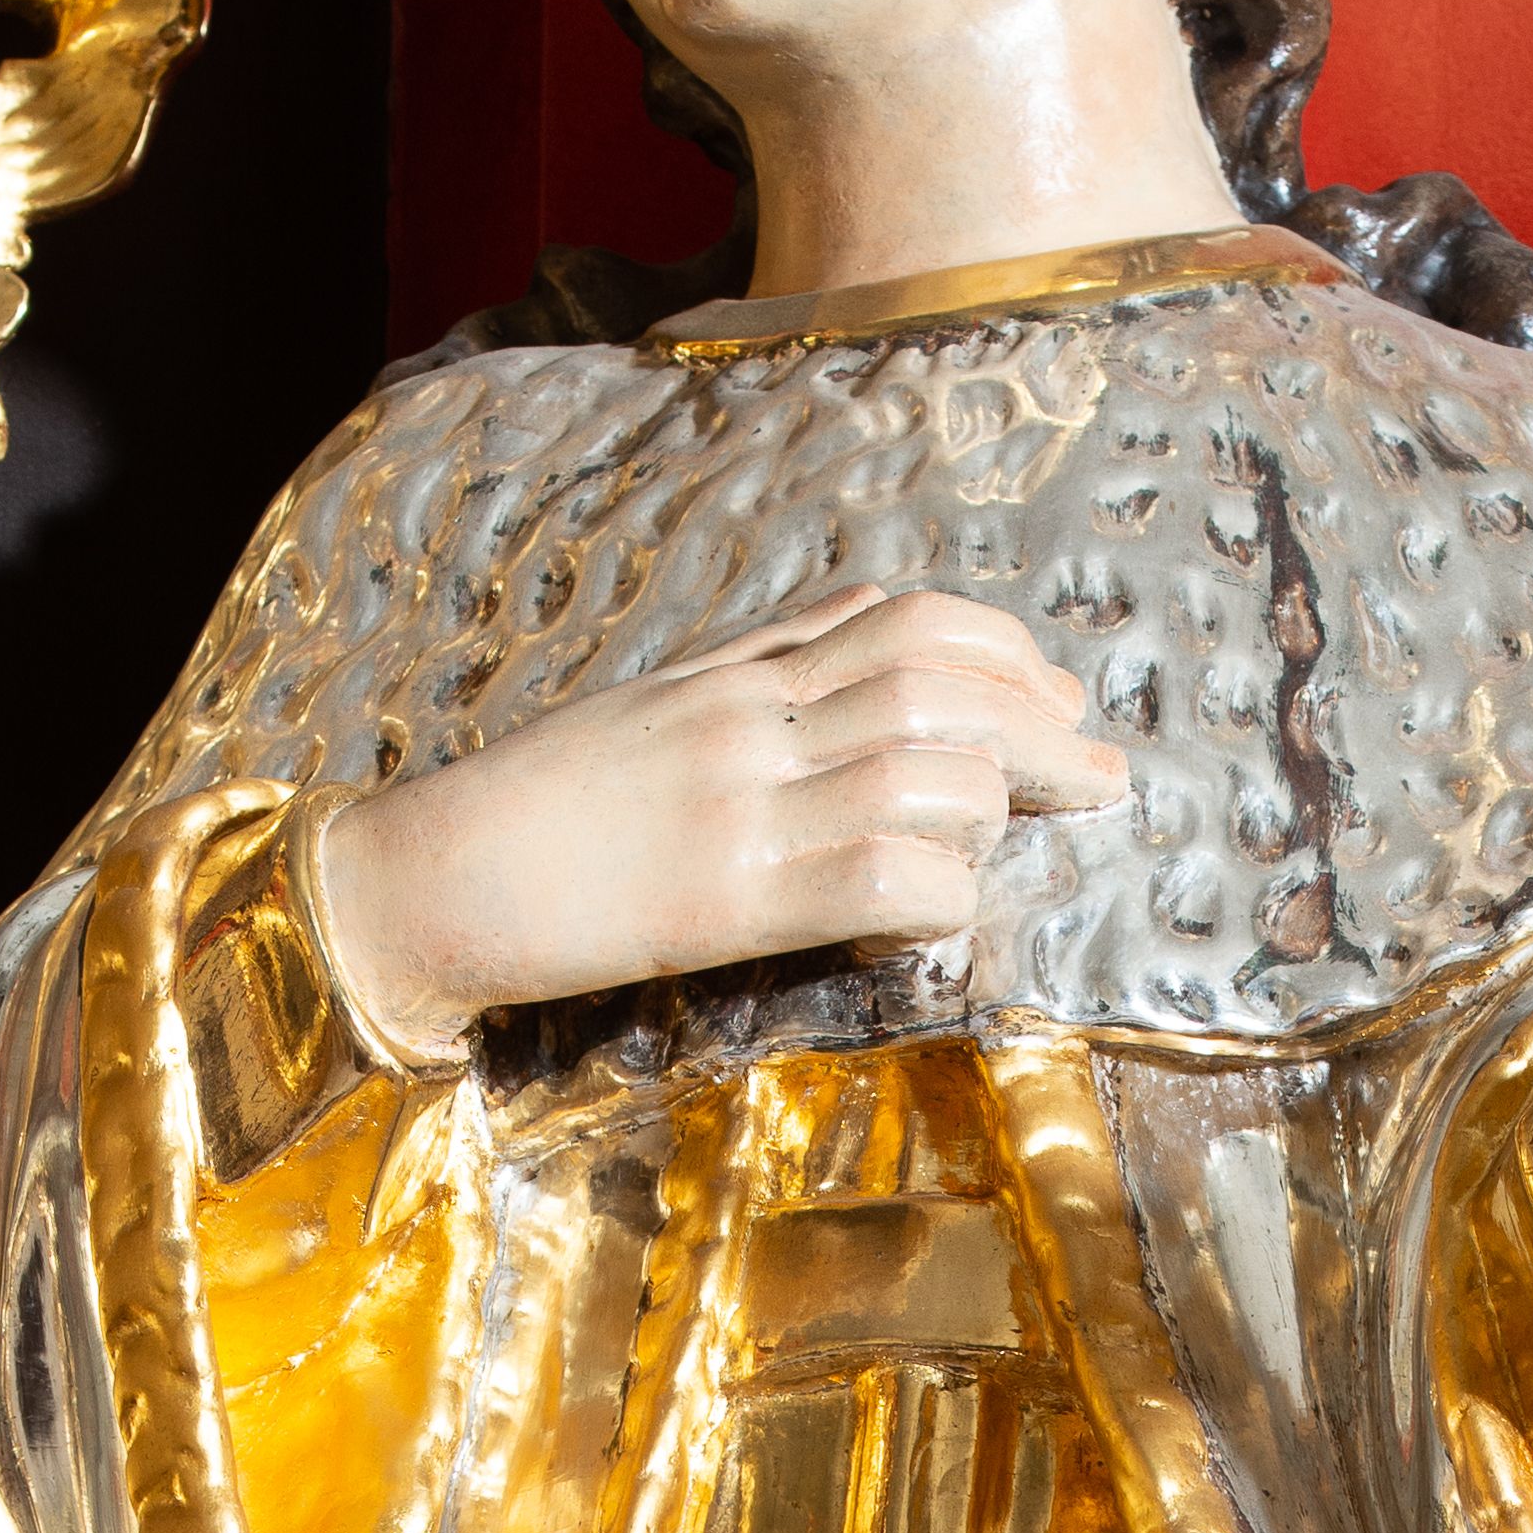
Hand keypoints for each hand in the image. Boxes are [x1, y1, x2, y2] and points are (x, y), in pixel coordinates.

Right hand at [312, 586, 1125, 1047]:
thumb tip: (865, 639)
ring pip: (929, 772)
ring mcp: (741, 807)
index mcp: (738, 673)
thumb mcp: (656, 710)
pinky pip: (880, 877)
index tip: (1055, 699)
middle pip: (946, 688)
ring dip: (990, 814)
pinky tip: (937, 913)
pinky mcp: (725, 900)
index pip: (907, 619)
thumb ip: (761, 673)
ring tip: (996, 852)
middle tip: (1103, 777)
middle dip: (1047, 732)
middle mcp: (752, 722)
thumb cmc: (540, 807)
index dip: (1007, 652)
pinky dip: (938, 894)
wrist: (429, 873)